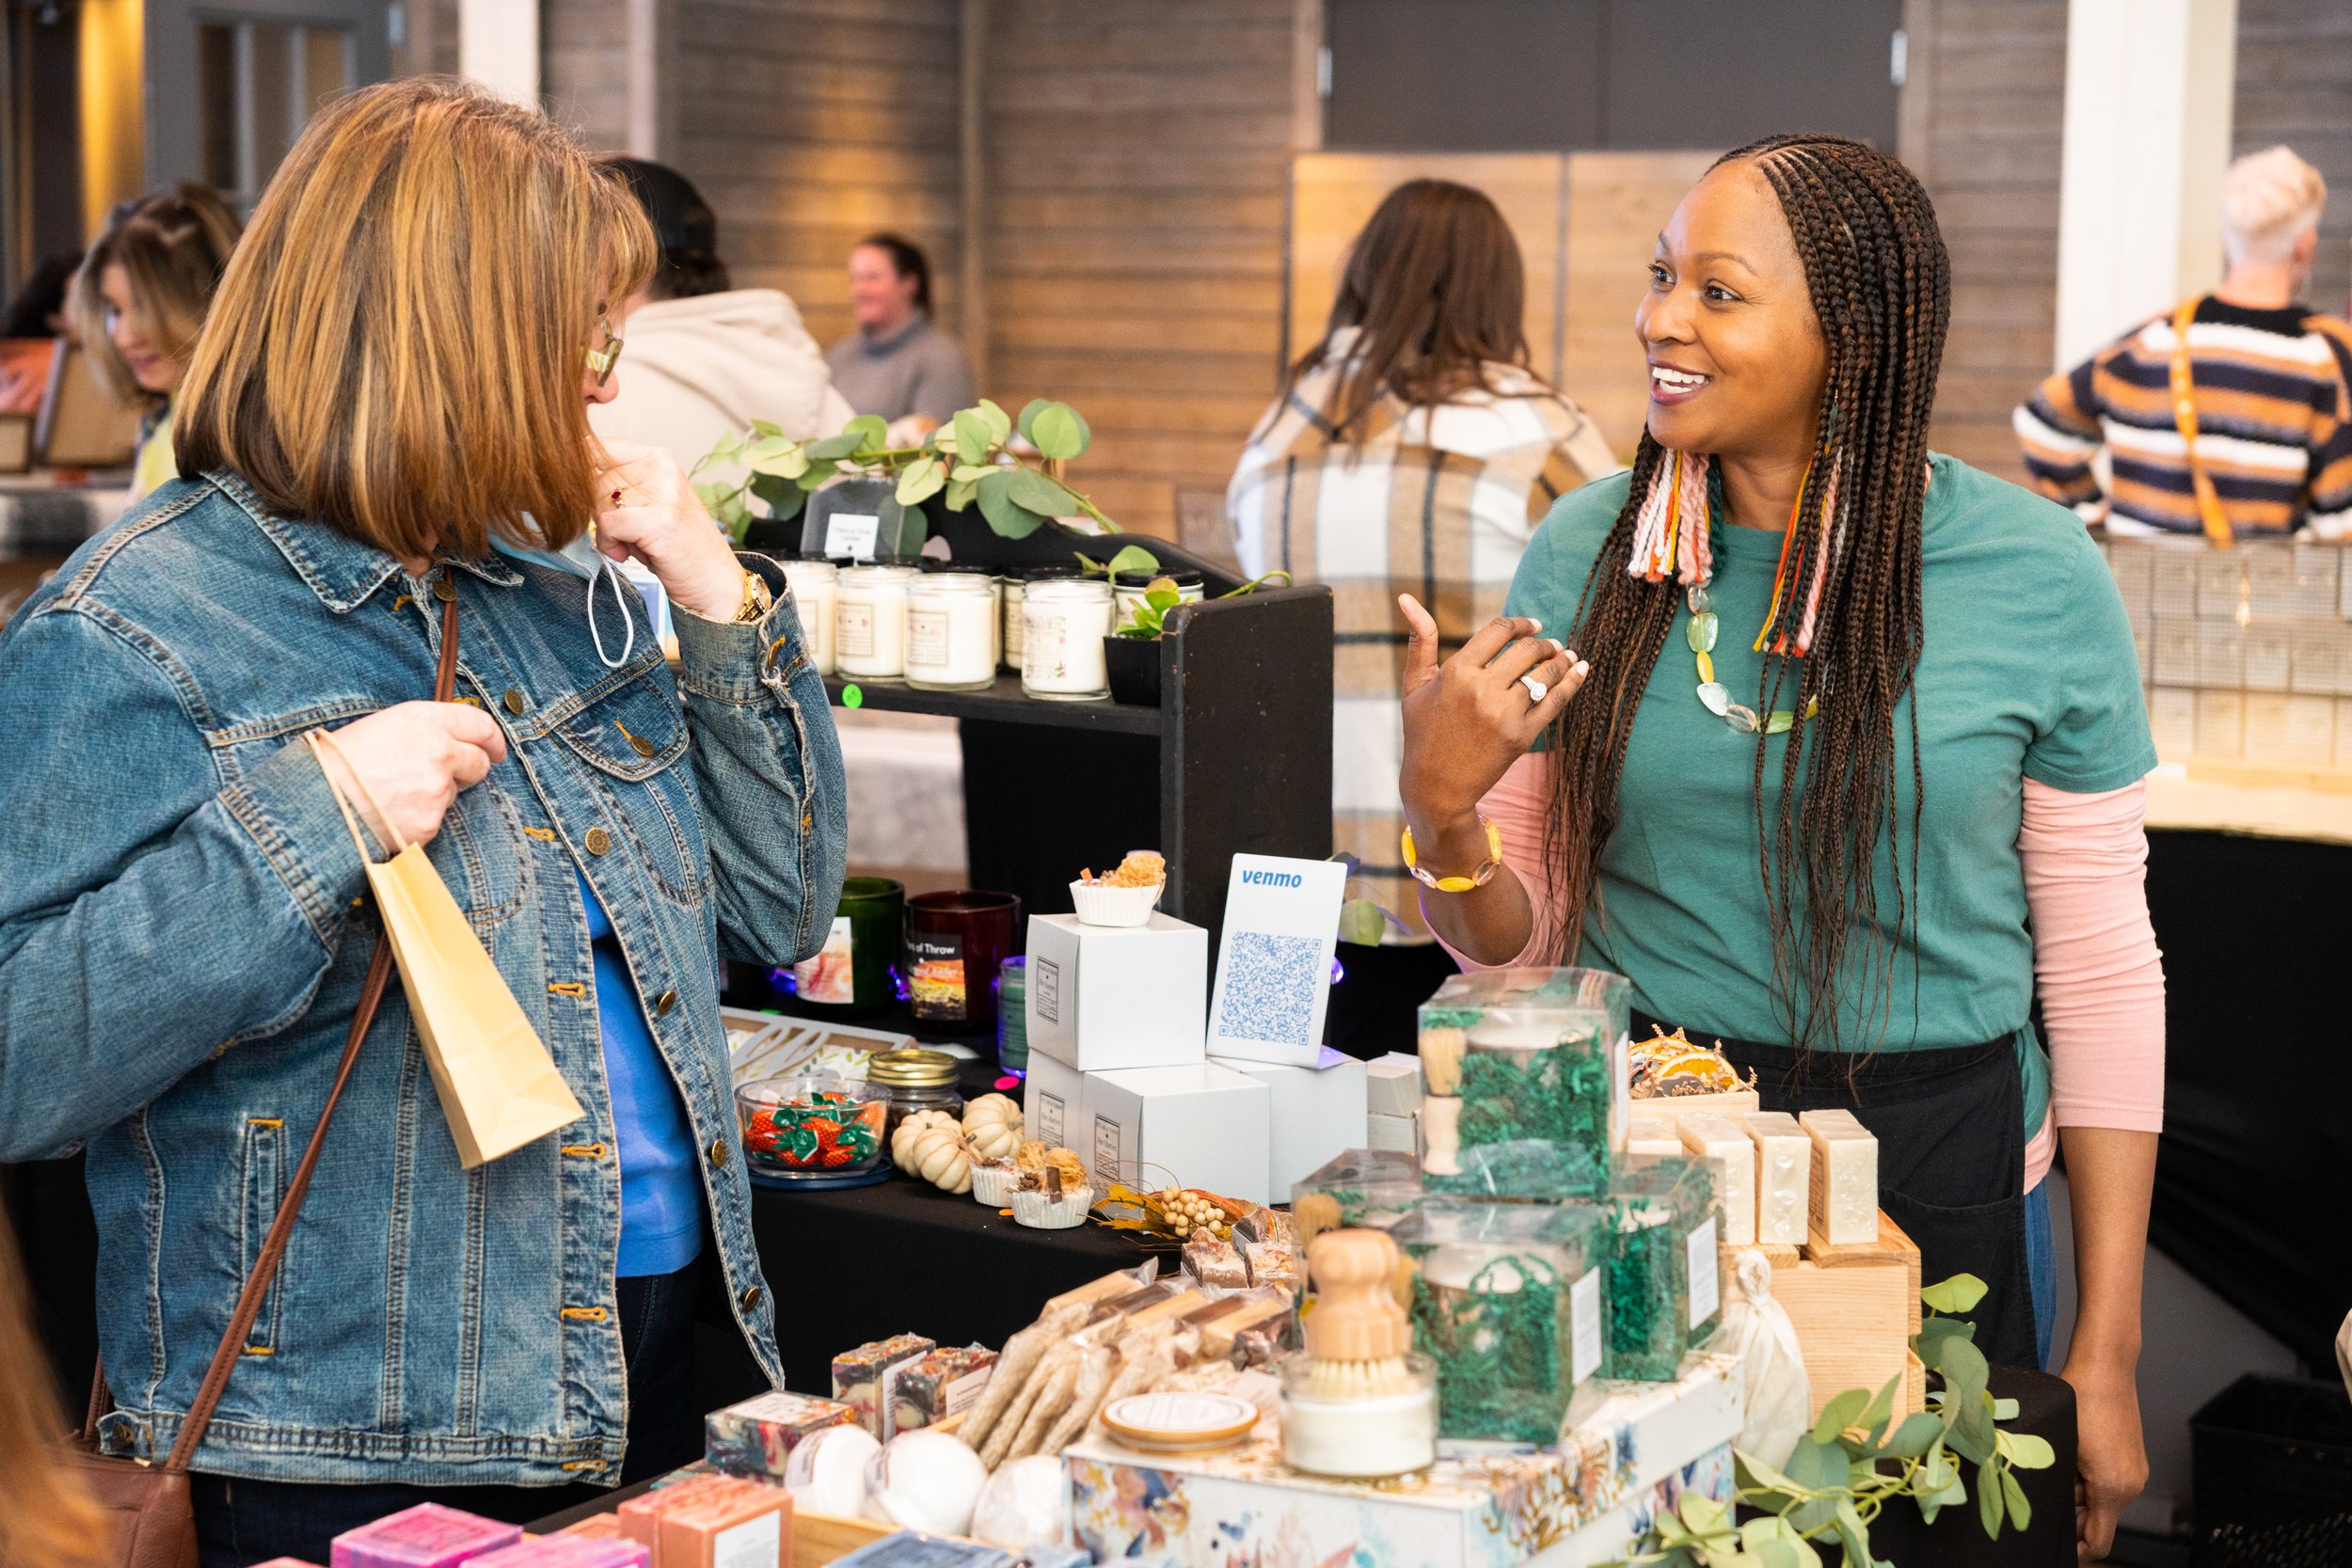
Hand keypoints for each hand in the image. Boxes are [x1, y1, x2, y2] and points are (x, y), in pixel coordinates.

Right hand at [316, 702, 508, 849]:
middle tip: (444, 775)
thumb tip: (447, 741)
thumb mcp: (380, 727)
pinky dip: (419, 819)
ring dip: (435, 794)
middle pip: (478, 762)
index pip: (481, 724)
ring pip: (454, 793)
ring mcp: (437, 789)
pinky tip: (389, 813)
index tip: (494, 749)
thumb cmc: (336, 762)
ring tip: (394, 793)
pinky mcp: (431, 823)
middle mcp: (439, 751)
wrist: (311, 802)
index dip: (492, 739)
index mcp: (424, 720)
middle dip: (468, 769)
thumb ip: (421, 731)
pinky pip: (435, 820)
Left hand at [589, 436, 746, 621]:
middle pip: (592, 479)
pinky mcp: (657, 520)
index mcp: (658, 457)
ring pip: (596, 502)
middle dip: (597, 511)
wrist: (714, 581)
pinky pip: (606, 524)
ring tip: (630, 544)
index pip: (596, 446)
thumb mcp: (649, 503)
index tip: (580, 497)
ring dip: (604, 532)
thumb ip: (616, 484)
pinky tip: (627, 554)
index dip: (579, 474)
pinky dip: (609, 544)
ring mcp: (661, 493)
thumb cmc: (677, 546)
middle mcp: (661, 468)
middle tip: (622, 533)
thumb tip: (562, 471)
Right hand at [1397, 595, 1587, 834]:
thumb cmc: (1422, 732)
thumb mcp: (1414, 685)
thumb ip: (1420, 639)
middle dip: (1543, 642)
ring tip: (1567, 655)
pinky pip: (1555, 701)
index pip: (1499, 631)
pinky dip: (1573, 682)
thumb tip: (1406, 597)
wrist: (1436, 787)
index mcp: (1456, 671)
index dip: (1520, 623)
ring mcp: (1504, 714)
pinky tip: (1581, 670)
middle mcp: (1481, 690)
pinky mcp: (1522, 736)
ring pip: (1545, 672)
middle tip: (1550, 644)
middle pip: (1527, 649)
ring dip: (1561, 659)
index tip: (1533, 625)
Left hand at [2059, 1354, 2146, 1558]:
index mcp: (2113, 1489)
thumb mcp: (2062, 1447)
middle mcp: (2131, 1485)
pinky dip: (2088, 1477)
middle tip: (2044, 1497)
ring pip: (2101, 1499)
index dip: (2077, 1549)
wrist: (2105, 1368)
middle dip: (2072, 1515)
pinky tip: (2070, 1455)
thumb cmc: (2080, 1401)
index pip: (2099, 1541)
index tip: (2058, 1547)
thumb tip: (2056, 1504)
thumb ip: (2063, 1484)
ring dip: (2078, 1492)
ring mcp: (2135, 1471)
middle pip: (2098, 1520)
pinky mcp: (2133, 1457)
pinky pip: (2108, 1480)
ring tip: (2055, 1465)